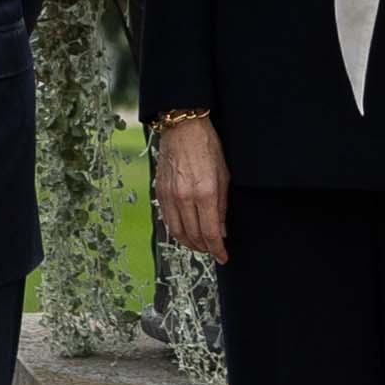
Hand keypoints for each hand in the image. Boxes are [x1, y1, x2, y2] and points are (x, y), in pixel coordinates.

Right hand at [147, 111, 229, 267]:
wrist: (182, 127)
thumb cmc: (207, 146)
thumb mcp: (224, 175)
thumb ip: (222, 206)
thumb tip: (222, 230)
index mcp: (205, 193)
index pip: (211, 233)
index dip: (218, 250)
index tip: (224, 257)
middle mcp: (185, 197)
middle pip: (194, 235)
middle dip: (206, 248)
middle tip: (214, 252)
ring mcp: (170, 195)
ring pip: (178, 232)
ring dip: (190, 243)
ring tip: (200, 246)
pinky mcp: (160, 191)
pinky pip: (167, 219)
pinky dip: (176, 231)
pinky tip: (185, 232)